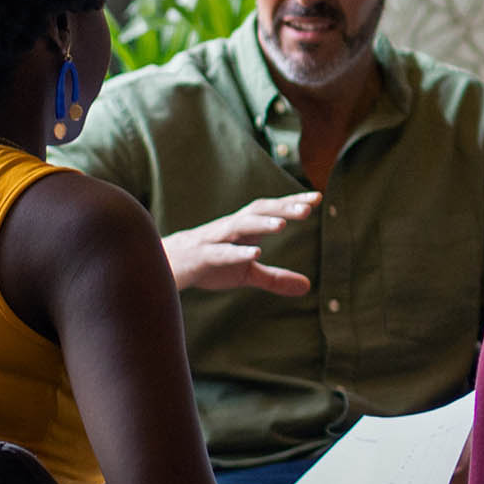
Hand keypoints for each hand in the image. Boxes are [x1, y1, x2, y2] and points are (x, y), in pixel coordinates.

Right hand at [161, 193, 316, 294]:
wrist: (165, 268)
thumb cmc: (208, 265)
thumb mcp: (245, 273)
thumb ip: (275, 278)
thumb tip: (307, 287)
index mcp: (242, 229)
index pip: (270, 210)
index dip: (292, 202)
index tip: (318, 197)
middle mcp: (230, 228)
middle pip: (258, 211)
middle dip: (282, 207)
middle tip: (308, 207)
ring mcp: (215, 240)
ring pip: (239, 226)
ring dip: (260, 223)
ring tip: (282, 224)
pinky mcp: (202, 257)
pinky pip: (221, 252)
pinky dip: (237, 252)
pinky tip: (255, 253)